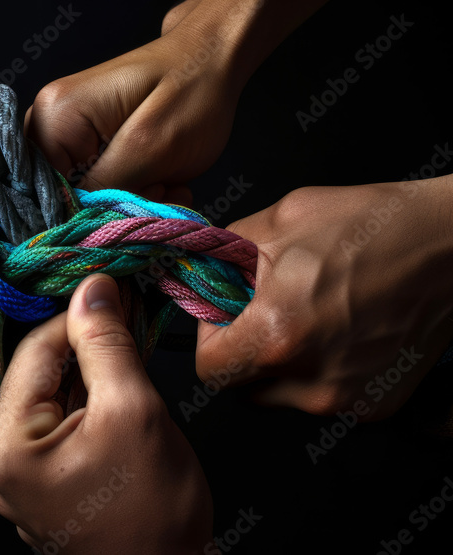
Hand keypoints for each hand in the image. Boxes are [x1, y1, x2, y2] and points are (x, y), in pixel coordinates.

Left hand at [0, 274, 211, 553]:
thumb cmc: (153, 510)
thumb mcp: (133, 410)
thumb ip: (105, 344)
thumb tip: (92, 288)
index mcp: (6, 447)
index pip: (34, 353)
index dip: (76, 316)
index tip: (112, 291)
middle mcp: (2, 464)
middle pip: (39, 377)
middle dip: (83, 343)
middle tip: (124, 311)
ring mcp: (24, 481)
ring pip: (53, 401)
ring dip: (88, 370)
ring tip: (126, 342)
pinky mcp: (49, 488)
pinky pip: (62, 428)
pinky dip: (89, 402)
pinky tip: (119, 383)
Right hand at [24, 22, 243, 203]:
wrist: (215, 60)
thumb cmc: (192, 91)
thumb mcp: (149, 147)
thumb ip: (103, 188)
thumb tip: (74, 226)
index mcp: (54, 115)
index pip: (46, 192)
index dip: (87, 212)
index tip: (133, 205)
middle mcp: (48, 122)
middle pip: (63, 195)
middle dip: (112, 205)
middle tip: (157, 190)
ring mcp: (67, 132)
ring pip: (86, 195)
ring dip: (129, 200)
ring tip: (165, 182)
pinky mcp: (86, 142)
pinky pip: (99, 185)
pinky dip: (133, 191)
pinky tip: (161, 178)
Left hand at [196, 178, 452, 419]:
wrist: (448, 243)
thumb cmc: (371, 226)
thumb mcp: (275, 222)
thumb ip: (223, 256)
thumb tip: (199, 273)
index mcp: (277, 337)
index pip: (209, 370)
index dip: (210, 338)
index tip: (227, 315)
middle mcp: (312, 381)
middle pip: (243, 388)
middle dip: (243, 353)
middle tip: (265, 313)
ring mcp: (347, 400)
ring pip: (282, 397)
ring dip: (282, 366)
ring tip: (309, 318)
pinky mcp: (375, 406)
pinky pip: (323, 397)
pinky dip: (321, 372)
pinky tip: (340, 332)